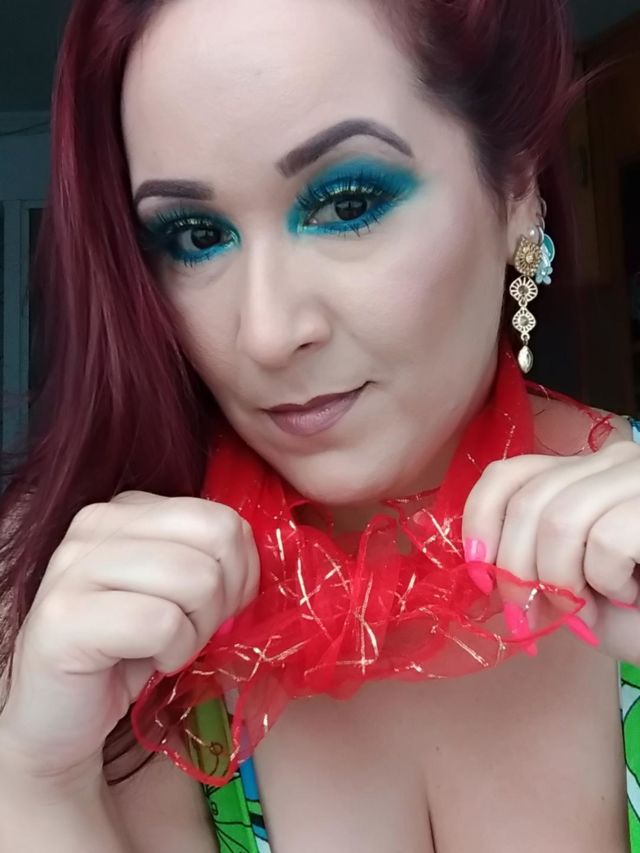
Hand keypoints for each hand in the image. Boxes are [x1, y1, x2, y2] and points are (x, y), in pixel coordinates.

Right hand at [0, 492, 258, 783]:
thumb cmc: (129, 649)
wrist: (61, 716)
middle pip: (216, 538)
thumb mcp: (177, 590)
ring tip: (171, 646)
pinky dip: (175, 653)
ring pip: (196, 578)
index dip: (241, 569)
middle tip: (197, 628)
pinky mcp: (64, 618)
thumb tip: (258, 559)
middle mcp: (95, 524)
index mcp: (127, 509)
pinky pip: (163, 624)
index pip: (220, 516)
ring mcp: (74, 567)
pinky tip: (152, 663)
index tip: (220, 605)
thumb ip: (210, 559)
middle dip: (225, 596)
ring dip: (199, 629)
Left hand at [462, 435, 639, 663]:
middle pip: (528, 501)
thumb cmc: (633, 615)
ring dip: (559, 581)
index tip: (479, 570)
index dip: (480, 521)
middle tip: (528, 615)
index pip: (508, 473)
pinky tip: (628, 594)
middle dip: (515, 571)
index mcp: (580, 474)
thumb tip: (478, 562)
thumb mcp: (564, 582)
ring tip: (584, 610)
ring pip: (560, 520)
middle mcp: (612, 462)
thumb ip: (525, 558)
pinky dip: (605, 581)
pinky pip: (606, 539)